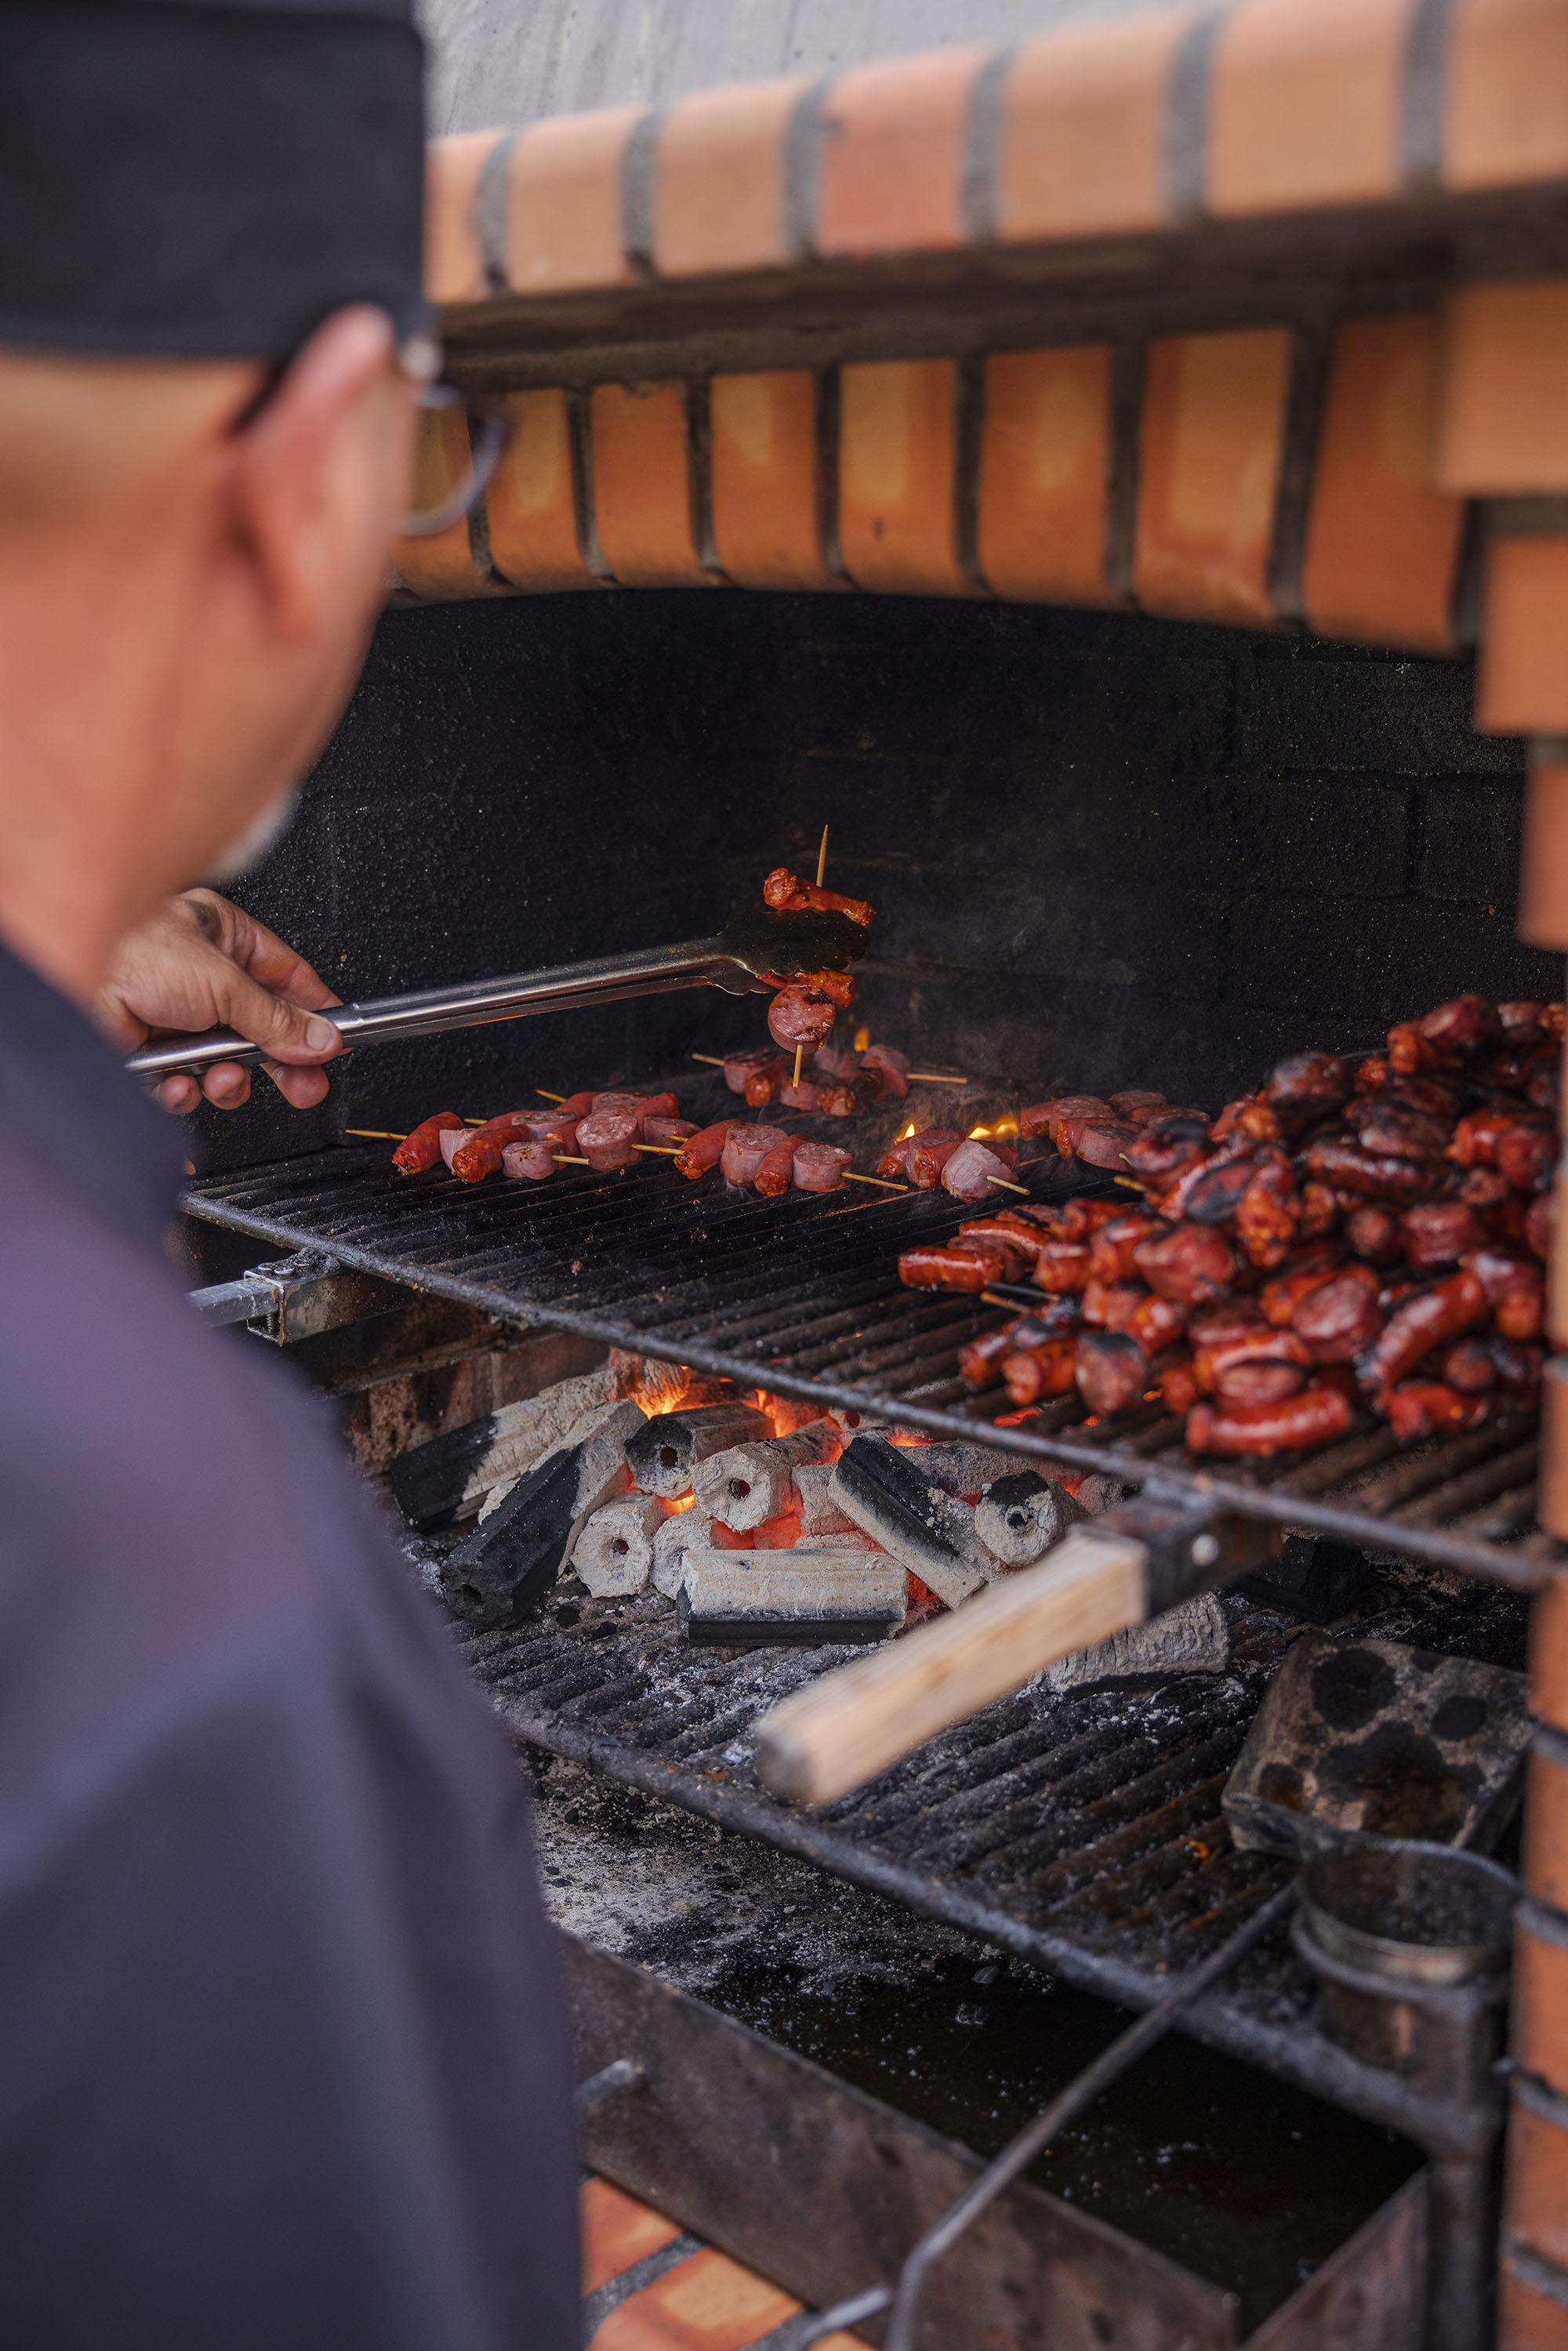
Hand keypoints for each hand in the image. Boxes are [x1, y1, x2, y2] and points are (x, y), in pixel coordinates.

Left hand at [98, 890, 343, 1113]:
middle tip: (303, 1086)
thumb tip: (321, 1038)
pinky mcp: (146, 1053)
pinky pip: (181, 1085)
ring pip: (219, 1063)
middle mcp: (195, 973)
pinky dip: (182, 1095)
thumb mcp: (223, 984)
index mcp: (218, 935)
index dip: (312, 1011)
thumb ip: (278, 1018)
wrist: (63, 982)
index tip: (332, 1042)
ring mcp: (169, 1015)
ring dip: (222, 1080)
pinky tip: (177, 1088)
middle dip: (275, 1062)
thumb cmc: (128, 954)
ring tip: (218, 1079)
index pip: (284, 976)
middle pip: (256, 1028)